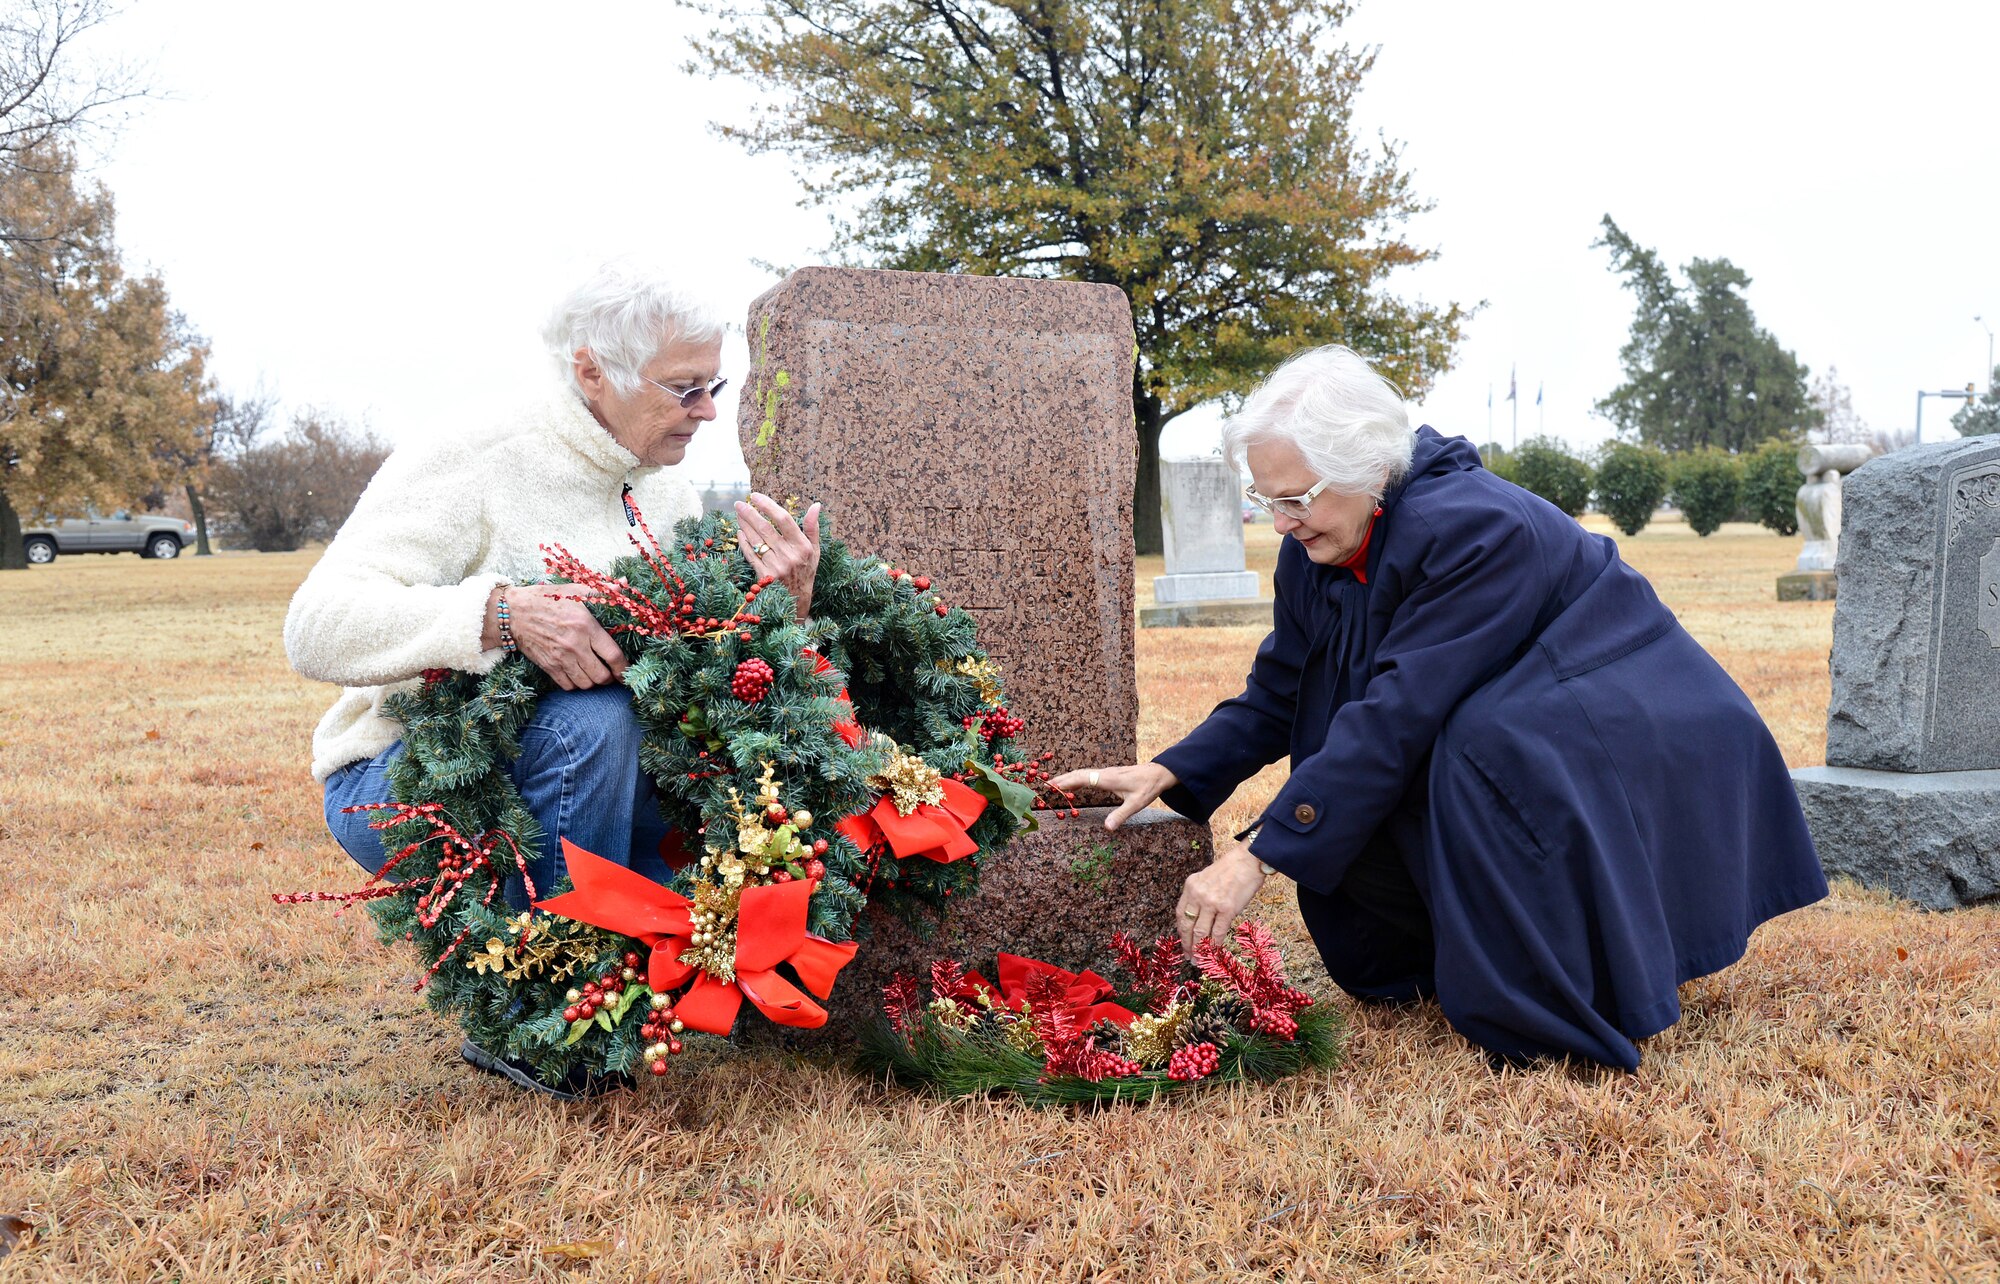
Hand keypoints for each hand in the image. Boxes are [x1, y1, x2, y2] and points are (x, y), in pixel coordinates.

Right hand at [485, 584, 626, 690]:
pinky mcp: (548, 666)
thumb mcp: (575, 590)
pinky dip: (576, 684)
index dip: (624, 668)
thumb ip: (603, 591)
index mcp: (586, 626)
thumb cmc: (547, 599)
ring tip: (595, 673)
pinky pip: (568, 686)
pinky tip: (578, 675)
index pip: (613, 655)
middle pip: (601, 676)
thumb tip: (624, 584)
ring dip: (593, 682)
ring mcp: (560, 658)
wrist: (513, 612)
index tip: (626, 671)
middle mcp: (575, 646)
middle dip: (610, 677)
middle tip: (611, 672)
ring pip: (586, 684)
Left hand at [735, 492, 821, 619]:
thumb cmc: (806, 571)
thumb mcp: (814, 550)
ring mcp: (775, 566)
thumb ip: (812, 527)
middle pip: (765, 528)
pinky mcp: (764, 576)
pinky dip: (744, 542)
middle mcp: (789, 555)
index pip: (783, 520)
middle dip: (749, 513)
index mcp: (802, 546)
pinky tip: (740, 532)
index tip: (756, 496)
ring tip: (739, 514)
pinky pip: (750, 555)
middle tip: (739, 503)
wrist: (797, 601)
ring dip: (744, 525)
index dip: (768, 506)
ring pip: (755, 540)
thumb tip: (816, 505)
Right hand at [1048, 762, 1178, 829]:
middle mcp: (1104, 773)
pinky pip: (1088, 775)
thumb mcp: (1136, 804)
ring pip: (1083, 773)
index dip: (1066, 782)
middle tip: (1045, 786)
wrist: (1158, 773)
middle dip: (1062, 779)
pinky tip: (1073, 784)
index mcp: (1107, 779)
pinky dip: (1077, 778)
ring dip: (1068, 778)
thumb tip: (1107, 828)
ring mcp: (1106, 773)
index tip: (1052, 786)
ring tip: (1054, 785)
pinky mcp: (1108, 774)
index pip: (1082, 778)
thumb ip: (1121, 816)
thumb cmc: (1147, 788)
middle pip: (1078, 774)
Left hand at [1176, 841, 1267, 955]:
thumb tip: (1198, 917)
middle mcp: (1198, 895)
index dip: (1181, 931)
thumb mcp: (1206, 877)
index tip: (1183, 941)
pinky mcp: (1227, 909)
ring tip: (1198, 959)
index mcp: (1191, 886)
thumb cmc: (1231, 869)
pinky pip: (1218, 932)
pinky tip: (1214, 953)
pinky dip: (1215, 945)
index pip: (1180, 913)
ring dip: (1199, 949)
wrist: (1249, 860)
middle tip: (1188, 957)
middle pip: (1187, 925)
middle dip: (1187, 944)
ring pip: (1201, 932)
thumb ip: (1199, 894)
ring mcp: (1212, 902)